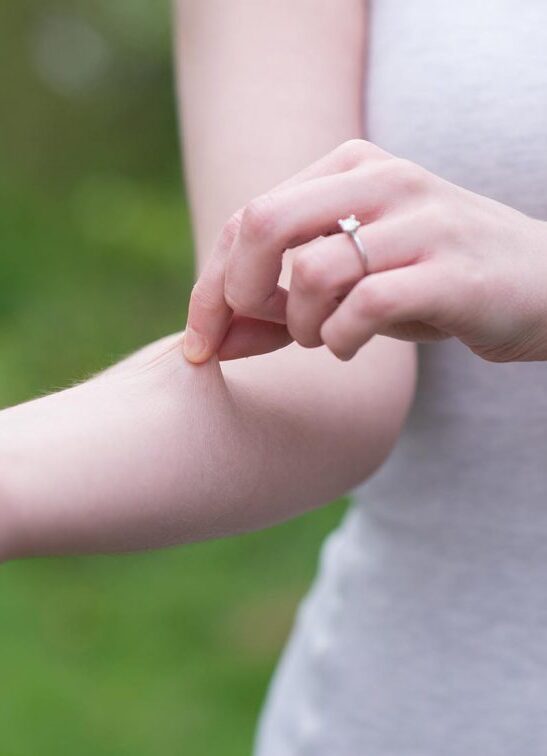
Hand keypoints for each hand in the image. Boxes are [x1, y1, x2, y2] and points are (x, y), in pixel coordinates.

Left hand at [184, 139, 546, 362]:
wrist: (541, 285)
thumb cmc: (430, 283)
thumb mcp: (349, 284)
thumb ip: (279, 305)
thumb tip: (205, 346)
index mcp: (350, 167)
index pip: (247, 217)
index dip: (210, 285)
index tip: (202, 342)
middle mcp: (382, 180)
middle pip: (263, 223)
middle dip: (237, 293)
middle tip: (258, 329)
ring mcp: (419, 221)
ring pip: (313, 271)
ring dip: (302, 325)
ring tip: (325, 337)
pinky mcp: (449, 270)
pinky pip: (365, 306)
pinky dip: (340, 340)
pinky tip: (350, 345)